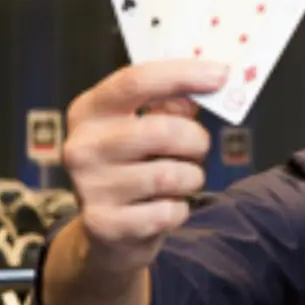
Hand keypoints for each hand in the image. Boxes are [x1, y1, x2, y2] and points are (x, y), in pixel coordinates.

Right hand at [62, 59, 227, 271]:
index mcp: (89, 111)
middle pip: (163, 131)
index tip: (222, 74)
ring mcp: (89, 188)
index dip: (183, 74)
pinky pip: (168, 212)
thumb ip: (173, 103)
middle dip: (196, 140)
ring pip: (171, 175)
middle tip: (198, 148)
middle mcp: (82, 147)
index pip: (136, 81)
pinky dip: (179, 210)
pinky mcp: (105, 225)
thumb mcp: (144, 127)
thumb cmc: (135, 166)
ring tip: (180, 180)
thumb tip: (212, 79)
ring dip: (191, 178)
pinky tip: (164, 208)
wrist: (109, 231)